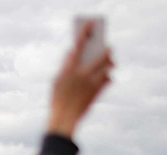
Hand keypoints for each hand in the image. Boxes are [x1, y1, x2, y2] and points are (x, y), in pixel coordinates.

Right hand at [47, 20, 113, 138]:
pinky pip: (107, 80)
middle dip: (106, 50)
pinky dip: (107, 77)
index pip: (78, 45)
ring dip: (109, 63)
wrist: (64, 119)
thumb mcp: (56, 81)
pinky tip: (107, 76)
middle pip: (100, 56)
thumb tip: (72, 51)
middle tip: (108, 47)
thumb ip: (65, 65)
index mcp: (69, 69)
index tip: (90, 23)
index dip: (84, 32)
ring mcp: (91, 83)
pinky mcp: (97, 92)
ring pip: (107, 67)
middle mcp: (82, 74)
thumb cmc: (58, 100)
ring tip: (110, 61)